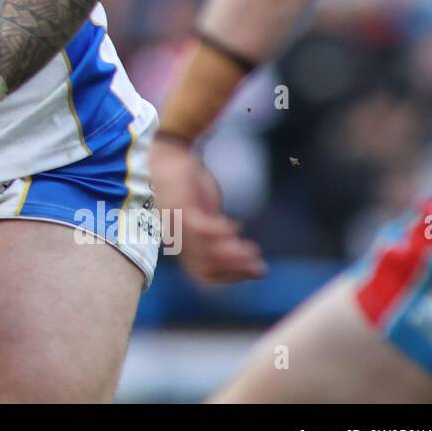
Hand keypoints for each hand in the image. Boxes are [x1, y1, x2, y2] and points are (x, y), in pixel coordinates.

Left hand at [150, 135, 266, 282]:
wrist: (171, 152)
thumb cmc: (190, 183)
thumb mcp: (208, 212)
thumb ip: (221, 233)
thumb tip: (246, 251)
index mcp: (182, 244)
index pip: (204, 274)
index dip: (231, 278)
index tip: (255, 272)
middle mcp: (176, 238)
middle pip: (206, 269)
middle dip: (235, 270)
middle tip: (260, 266)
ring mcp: (176, 224)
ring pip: (205, 253)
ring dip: (231, 255)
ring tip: (252, 249)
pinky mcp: (179, 207)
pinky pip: (200, 228)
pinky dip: (220, 232)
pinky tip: (235, 226)